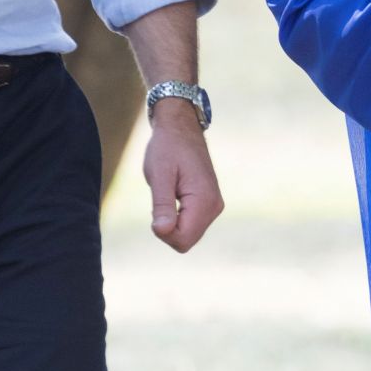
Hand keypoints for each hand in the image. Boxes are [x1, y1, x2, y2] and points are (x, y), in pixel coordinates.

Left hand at [143, 102, 223, 252]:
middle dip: (167, 229)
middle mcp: (215, 207)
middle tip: (160, 200)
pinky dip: (177, 218)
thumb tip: (162, 232)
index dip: (163, 231)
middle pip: (186, 241)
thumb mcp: (159, 175)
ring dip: (171, 222)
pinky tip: (173, 196)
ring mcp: (215, 206)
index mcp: (204, 201)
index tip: (155, 208)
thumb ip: (162, 205)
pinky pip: (191, 225)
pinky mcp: (210, 204)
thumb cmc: (167, 148)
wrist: (181, 128)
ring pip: (188, 235)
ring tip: (167, 195)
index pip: (182, 240)